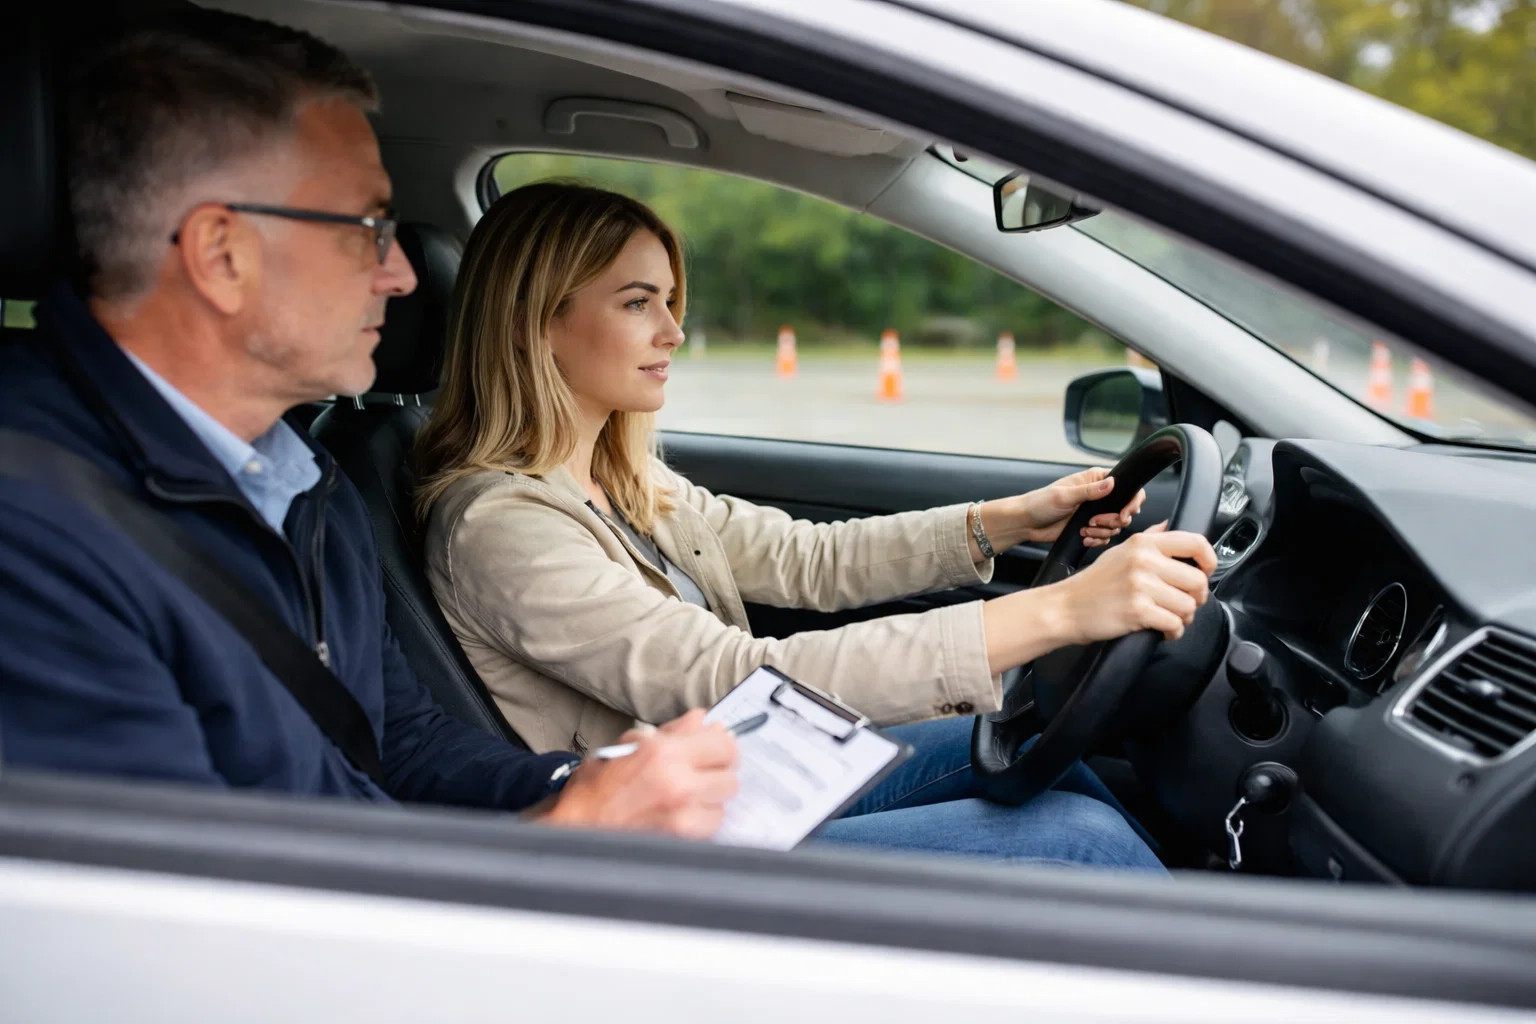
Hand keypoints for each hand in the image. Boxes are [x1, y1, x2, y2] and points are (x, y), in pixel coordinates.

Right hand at [540, 709, 738, 838]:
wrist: (575, 829)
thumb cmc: (596, 788)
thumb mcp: (629, 746)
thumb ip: (672, 732)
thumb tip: (703, 720)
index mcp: (664, 752)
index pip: (724, 744)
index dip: (722, 747)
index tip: (715, 752)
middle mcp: (678, 782)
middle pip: (731, 776)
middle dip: (717, 775)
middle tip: (700, 777)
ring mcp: (683, 814)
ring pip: (723, 803)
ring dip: (710, 801)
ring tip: (685, 800)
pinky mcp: (682, 839)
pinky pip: (711, 827)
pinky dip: (701, 823)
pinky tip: (680, 818)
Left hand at [1020, 467, 1145, 547]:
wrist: (1027, 523)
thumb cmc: (1040, 503)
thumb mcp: (1064, 495)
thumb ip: (1089, 491)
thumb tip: (1112, 482)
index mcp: (1095, 480)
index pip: (1127, 486)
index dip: (1132, 500)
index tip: (1125, 513)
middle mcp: (1099, 496)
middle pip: (1125, 510)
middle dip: (1114, 520)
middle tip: (1096, 522)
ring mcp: (1095, 513)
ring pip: (1116, 526)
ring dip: (1103, 532)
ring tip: (1085, 531)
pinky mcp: (1090, 528)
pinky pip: (1105, 537)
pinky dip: (1097, 540)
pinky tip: (1083, 539)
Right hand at [1051, 524, 1216, 642]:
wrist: (1065, 608)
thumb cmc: (1092, 584)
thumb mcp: (1119, 552)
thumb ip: (1148, 540)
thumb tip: (1170, 526)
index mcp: (1142, 543)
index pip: (1194, 542)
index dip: (1210, 559)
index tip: (1207, 571)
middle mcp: (1143, 560)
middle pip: (1197, 580)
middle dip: (1196, 598)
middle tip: (1184, 604)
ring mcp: (1141, 585)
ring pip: (1188, 605)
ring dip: (1184, 618)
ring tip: (1170, 618)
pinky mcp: (1138, 610)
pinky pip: (1175, 624)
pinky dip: (1173, 632)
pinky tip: (1163, 630)